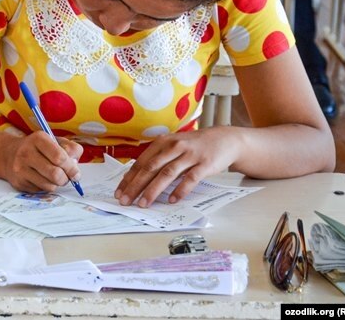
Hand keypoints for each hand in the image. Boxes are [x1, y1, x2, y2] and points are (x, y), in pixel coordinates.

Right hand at [0, 132, 82, 192]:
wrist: (9, 154)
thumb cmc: (38, 148)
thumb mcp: (55, 141)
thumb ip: (71, 149)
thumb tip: (75, 165)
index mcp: (38, 139)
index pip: (60, 157)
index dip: (71, 168)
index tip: (76, 173)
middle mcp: (27, 153)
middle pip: (55, 174)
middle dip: (65, 178)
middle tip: (66, 177)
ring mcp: (21, 169)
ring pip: (49, 185)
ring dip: (56, 184)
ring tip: (54, 177)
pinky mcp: (19, 182)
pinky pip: (40, 191)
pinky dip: (46, 187)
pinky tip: (42, 179)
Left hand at [113, 127, 239, 206]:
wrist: (225, 139)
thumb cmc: (194, 146)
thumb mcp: (173, 146)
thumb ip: (158, 158)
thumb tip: (138, 177)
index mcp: (162, 143)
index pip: (141, 162)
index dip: (129, 178)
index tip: (119, 191)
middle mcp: (174, 147)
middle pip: (150, 168)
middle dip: (135, 186)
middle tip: (126, 200)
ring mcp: (189, 155)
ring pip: (167, 174)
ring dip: (153, 190)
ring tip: (144, 203)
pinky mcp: (205, 164)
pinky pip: (190, 178)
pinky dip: (180, 190)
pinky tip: (173, 200)